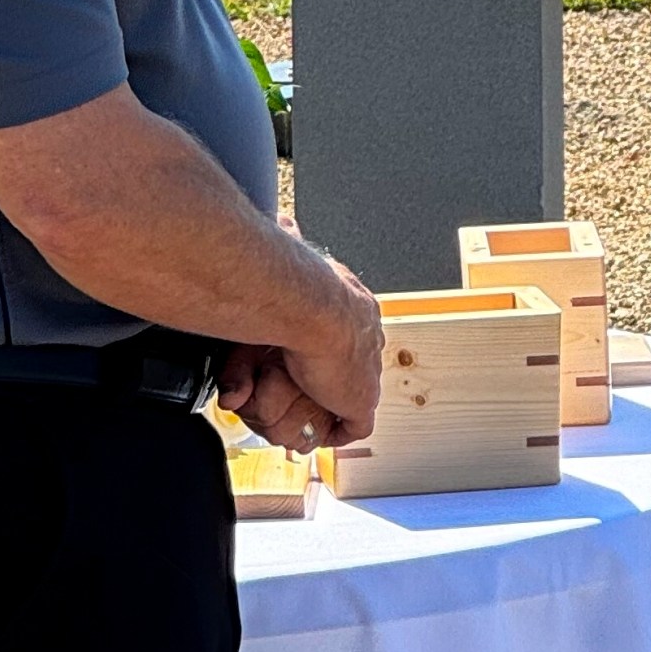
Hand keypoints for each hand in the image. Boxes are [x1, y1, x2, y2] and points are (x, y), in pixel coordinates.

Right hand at [217, 257, 382, 448]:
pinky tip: (315, 427)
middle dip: (324, 376)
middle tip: (294, 382)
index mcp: (352, 302)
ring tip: (294, 401)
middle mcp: (365, 335)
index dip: (322, 345)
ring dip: (318, 401)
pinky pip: (351, 425)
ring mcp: (366, 369)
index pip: (343, 328)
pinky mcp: (361, 400)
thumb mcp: (291, 255)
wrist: (309, 303)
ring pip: (344, 395)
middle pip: (347, 363)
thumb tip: (283, 221)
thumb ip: (289, 243)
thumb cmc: (291, 280)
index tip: (304, 350)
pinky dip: (331, 430)